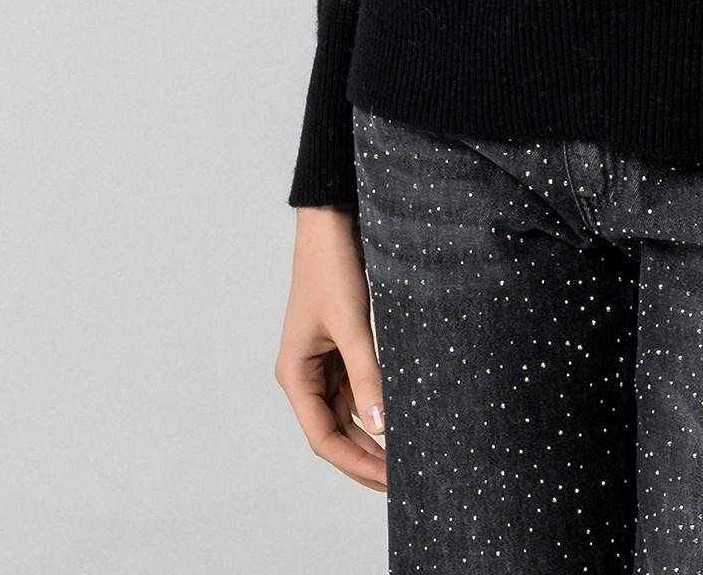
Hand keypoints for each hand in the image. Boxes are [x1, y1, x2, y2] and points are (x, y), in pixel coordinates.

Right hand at [275, 205, 387, 491]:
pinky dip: (377, 405)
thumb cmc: (333, 267)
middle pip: (335, 432)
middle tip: (405, 479)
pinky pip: (359, 388)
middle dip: (367, 457)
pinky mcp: (343, 346)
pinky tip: (401, 418)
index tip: (389, 481)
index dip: (355, 464)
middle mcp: (306, 374)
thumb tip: (384, 428)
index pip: (323, 438)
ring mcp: (325, 361)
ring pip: (349, 413)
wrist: (333, 220)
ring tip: (407, 457)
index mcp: (295, 374)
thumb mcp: (351, 324)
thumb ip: (367, 376)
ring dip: (373, 435)